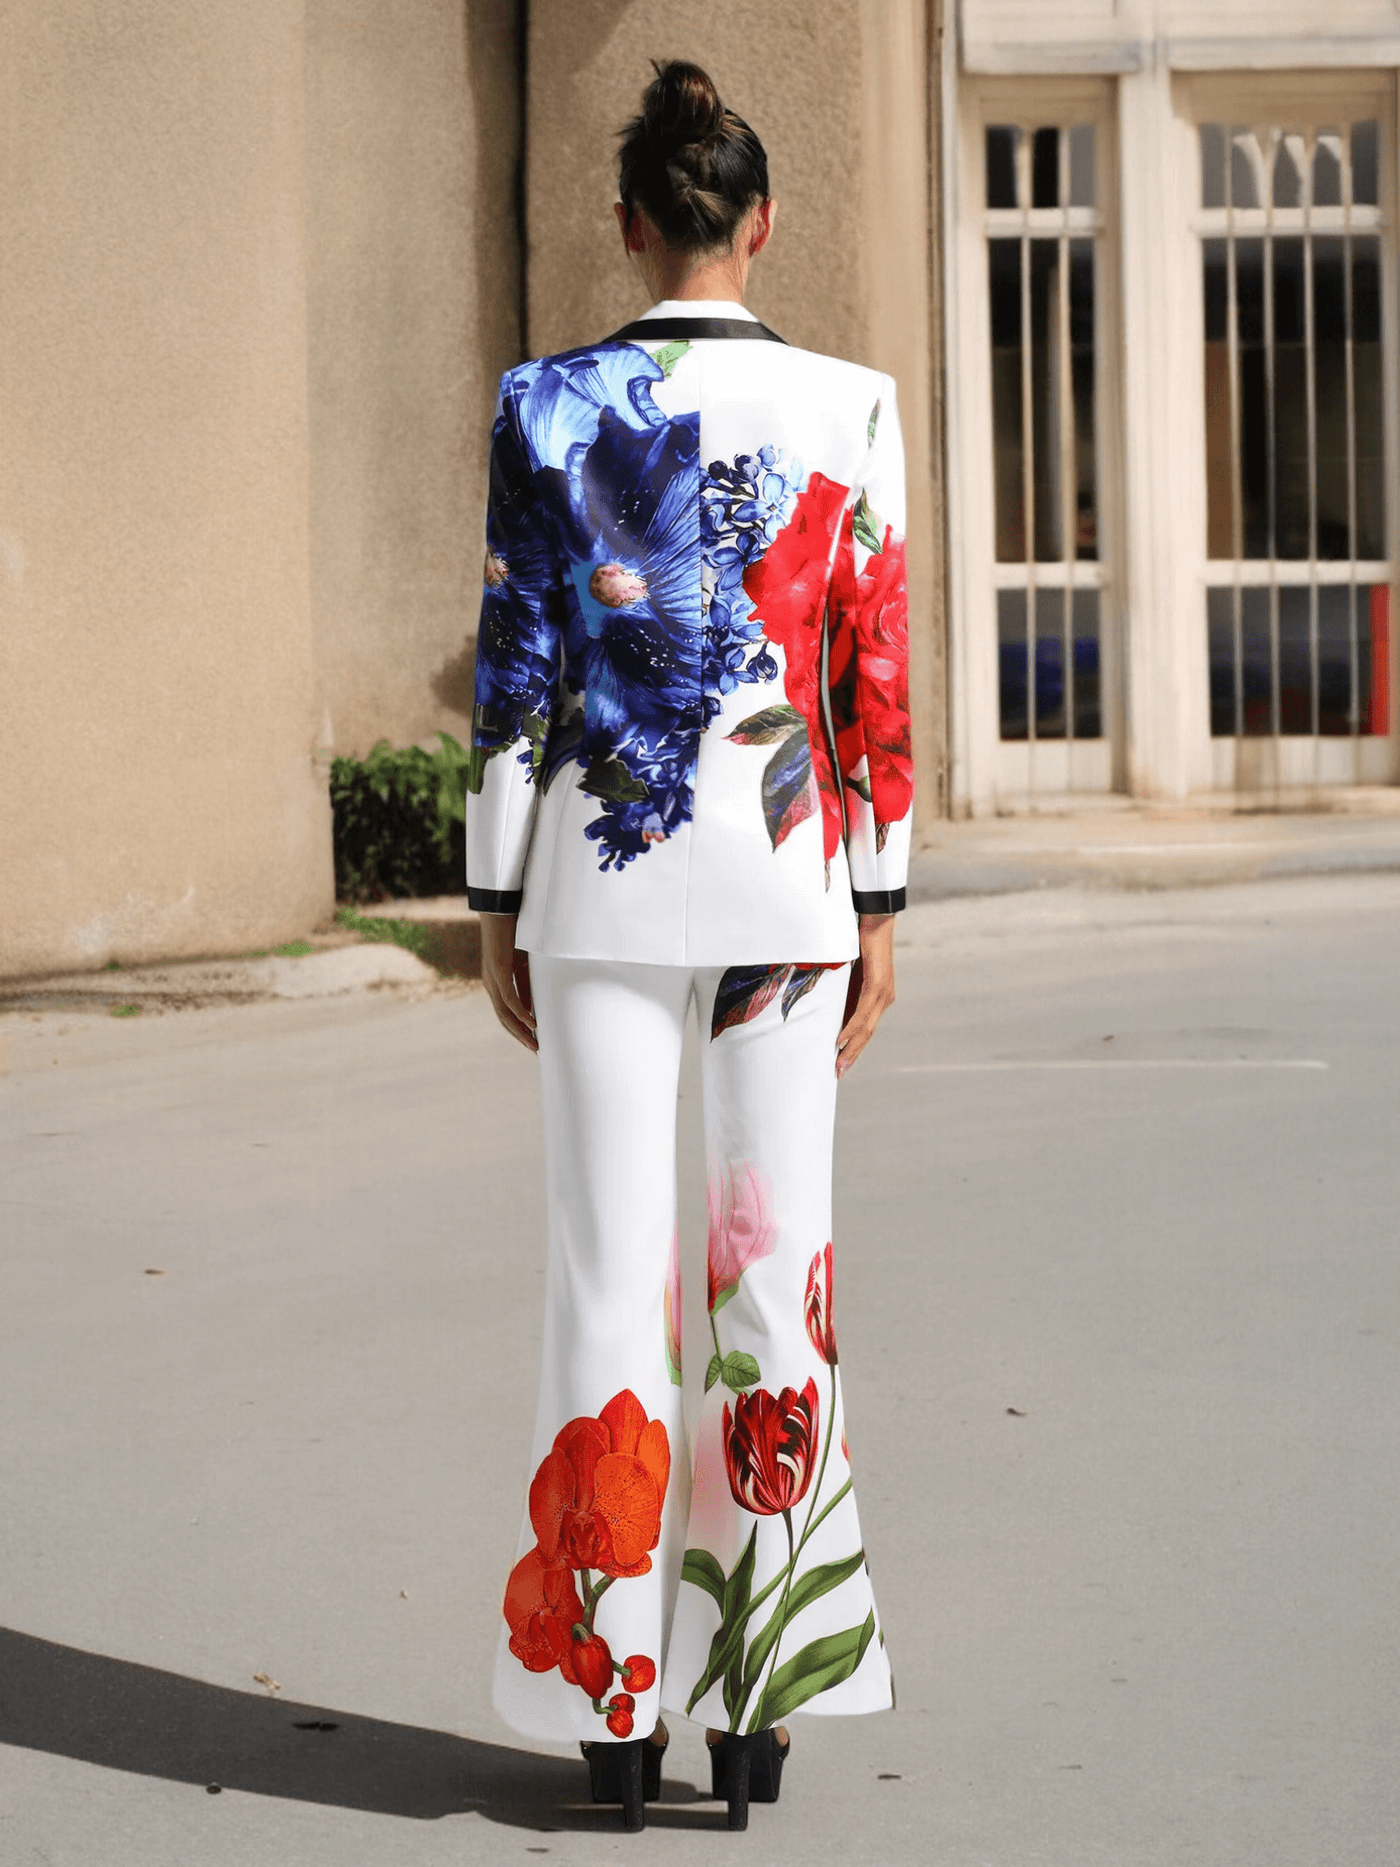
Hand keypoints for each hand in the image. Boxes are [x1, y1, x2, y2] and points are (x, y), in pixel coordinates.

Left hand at [480, 913, 536, 1052]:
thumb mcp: (523, 962)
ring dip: (520, 1029)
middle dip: (519, 1035)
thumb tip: (534, 1002)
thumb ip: (526, 982)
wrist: (500, 907)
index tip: (533, 1040)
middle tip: (535, 1049)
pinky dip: (520, 1012)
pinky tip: (531, 1022)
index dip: (519, 1028)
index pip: (506, 1012)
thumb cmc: (513, 931)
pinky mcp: (498, 970)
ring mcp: (492, 978)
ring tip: (534, 1043)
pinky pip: (509, 998)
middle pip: (503, 1018)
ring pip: (504, 1012)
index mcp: (496, 981)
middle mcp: (490, 983)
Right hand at [835, 914, 895, 1077]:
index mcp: (878, 997)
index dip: (855, 1047)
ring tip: (839, 1062)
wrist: (875, 919)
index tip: (842, 1062)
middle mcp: (884, 998)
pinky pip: (863, 1011)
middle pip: (867, 1033)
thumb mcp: (849, 971)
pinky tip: (842, 1039)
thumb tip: (825, 1001)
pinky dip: (852, 1027)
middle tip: (838, 1072)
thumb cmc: (859, 943)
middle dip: (853, 1054)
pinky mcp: (877, 984)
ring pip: (866, 1026)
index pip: (866, 1028)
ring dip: (852, 1046)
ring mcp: (882, 993)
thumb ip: (842, 988)